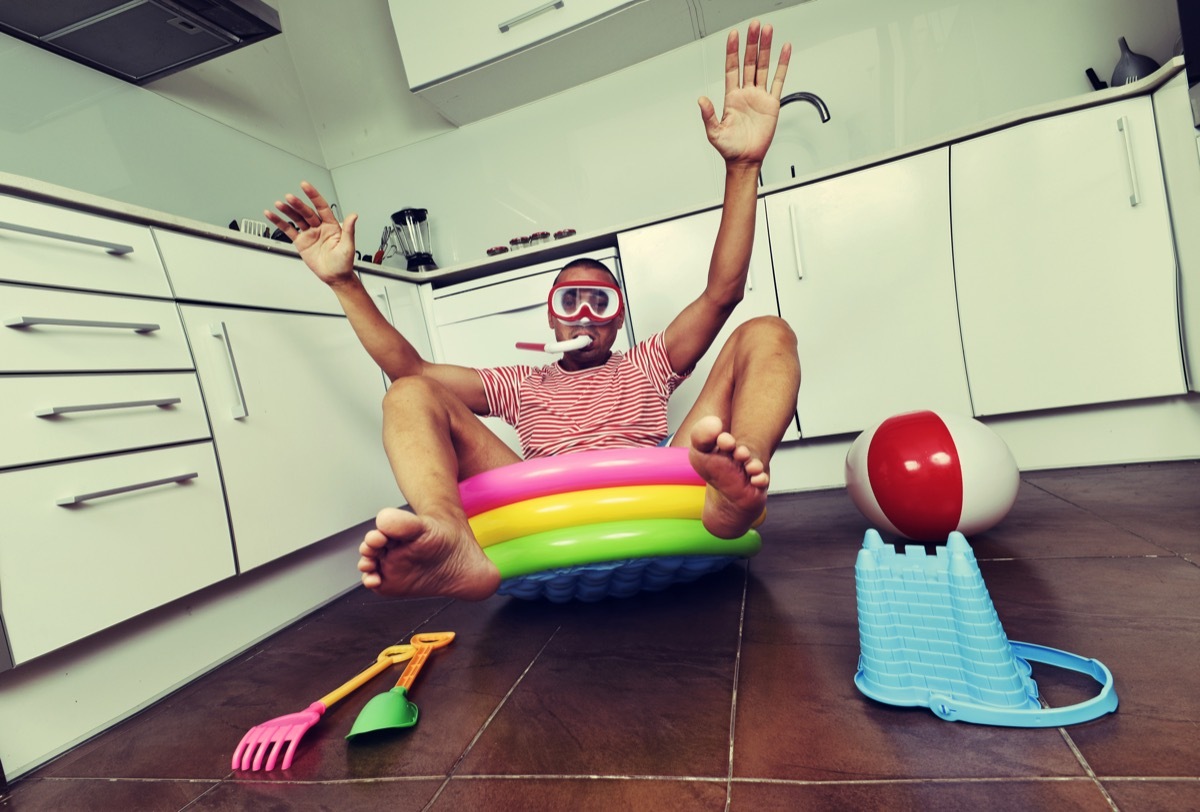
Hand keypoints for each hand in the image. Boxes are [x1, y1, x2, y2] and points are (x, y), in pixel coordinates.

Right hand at [265, 181, 357, 285]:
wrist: (335, 277)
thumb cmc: (344, 263)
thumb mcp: (348, 246)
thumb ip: (349, 230)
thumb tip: (354, 215)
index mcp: (332, 225)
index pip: (321, 206)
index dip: (313, 196)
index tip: (305, 186)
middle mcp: (319, 227)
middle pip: (306, 212)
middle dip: (298, 204)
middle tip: (290, 197)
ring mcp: (309, 233)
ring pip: (296, 219)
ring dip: (287, 211)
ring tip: (279, 204)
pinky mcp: (301, 241)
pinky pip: (288, 229)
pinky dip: (279, 222)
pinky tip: (272, 215)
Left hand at [698, 21, 790, 164]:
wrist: (745, 160)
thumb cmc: (729, 148)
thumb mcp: (714, 132)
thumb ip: (708, 115)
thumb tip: (701, 100)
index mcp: (731, 97)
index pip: (732, 68)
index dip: (732, 51)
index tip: (734, 35)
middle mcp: (745, 93)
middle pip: (749, 62)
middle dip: (751, 43)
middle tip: (755, 26)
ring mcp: (759, 96)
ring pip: (763, 67)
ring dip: (765, 49)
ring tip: (768, 31)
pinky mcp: (772, 103)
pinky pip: (778, 80)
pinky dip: (782, 65)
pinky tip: (784, 50)